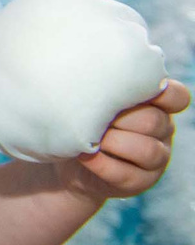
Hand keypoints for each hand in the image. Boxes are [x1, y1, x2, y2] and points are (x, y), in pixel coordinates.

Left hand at [64, 79, 190, 200]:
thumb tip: (85, 63)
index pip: (177, 96)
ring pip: (147, 149)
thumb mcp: (90, 98)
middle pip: (155, 121)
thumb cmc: (79, 119)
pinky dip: (102, 164)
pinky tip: (85, 155)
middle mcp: (162, 131)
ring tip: (89, 138)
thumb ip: (100, 85)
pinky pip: (126, 174)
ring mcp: (155, 159)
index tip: (133, 86)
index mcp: (156, 106)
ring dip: (114, 142)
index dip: (163, 92)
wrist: (67, 160)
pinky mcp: (139, 182)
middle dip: (121, 118)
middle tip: (91, 115)